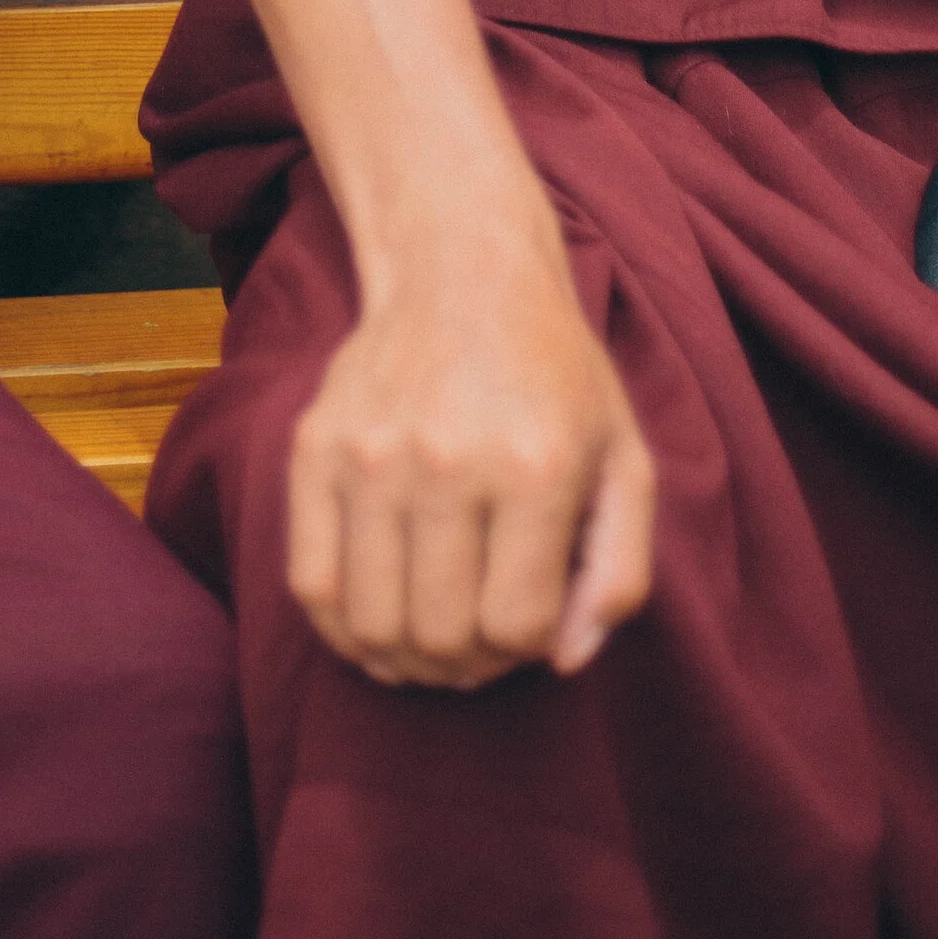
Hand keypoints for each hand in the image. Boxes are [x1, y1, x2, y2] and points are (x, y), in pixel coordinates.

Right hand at [289, 220, 654, 691]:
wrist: (460, 273)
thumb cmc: (553, 378)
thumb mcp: (625, 460)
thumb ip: (620, 572)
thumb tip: (565, 661)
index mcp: (535, 466)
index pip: (517, 629)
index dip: (527, 650)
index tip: (528, 621)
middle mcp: (447, 459)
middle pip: (442, 638)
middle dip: (468, 665)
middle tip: (478, 642)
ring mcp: (370, 453)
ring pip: (374, 625)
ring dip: (406, 658)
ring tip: (431, 637)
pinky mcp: (315, 447)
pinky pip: (311, 585)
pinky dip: (343, 631)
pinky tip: (376, 624)